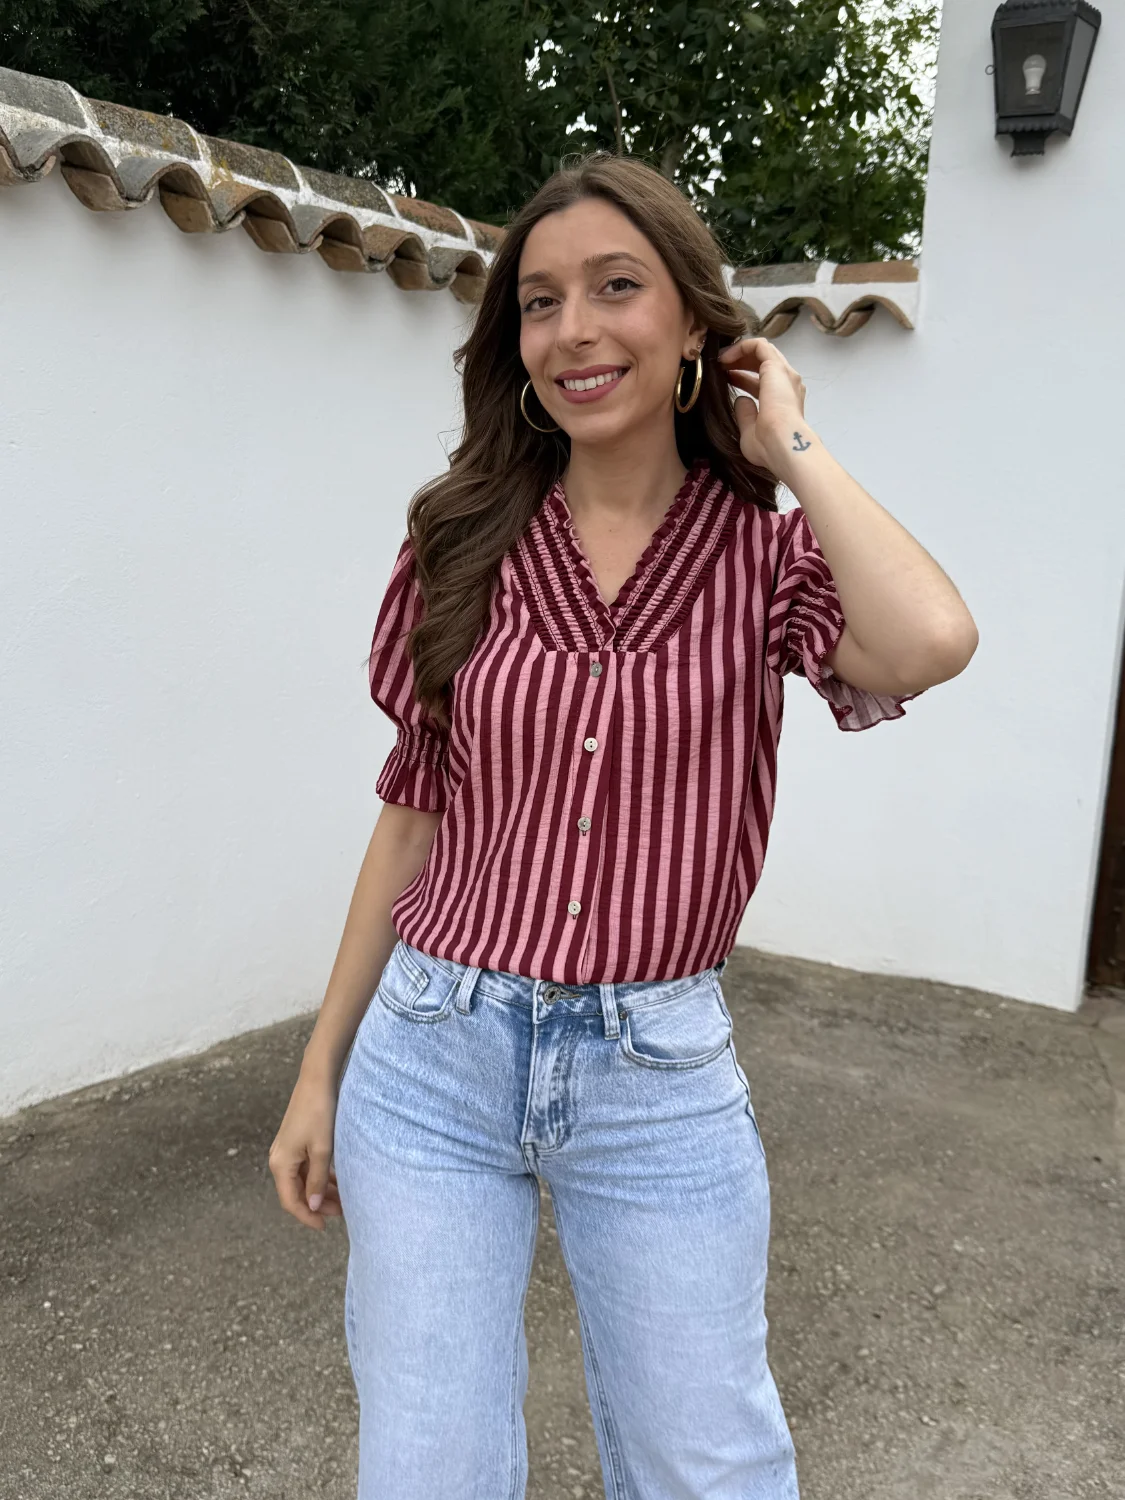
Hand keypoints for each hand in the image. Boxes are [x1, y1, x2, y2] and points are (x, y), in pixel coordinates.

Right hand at [268, 1070, 344, 1231]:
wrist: (317, 1079)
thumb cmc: (320, 1112)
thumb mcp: (322, 1150)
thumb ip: (318, 1180)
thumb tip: (314, 1206)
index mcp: (281, 1164)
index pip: (291, 1201)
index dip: (307, 1216)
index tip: (324, 1227)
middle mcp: (279, 1159)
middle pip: (296, 1192)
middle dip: (318, 1205)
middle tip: (341, 1213)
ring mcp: (287, 1150)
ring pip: (303, 1180)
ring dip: (321, 1191)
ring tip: (343, 1199)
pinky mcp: (296, 1141)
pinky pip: (306, 1166)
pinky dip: (320, 1176)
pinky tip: (338, 1181)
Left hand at [717, 335, 810, 471]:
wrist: (781, 443)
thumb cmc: (768, 445)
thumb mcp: (750, 431)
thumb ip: (745, 414)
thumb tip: (740, 400)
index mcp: (782, 401)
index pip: (762, 381)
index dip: (742, 378)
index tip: (725, 380)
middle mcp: (786, 385)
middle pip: (762, 363)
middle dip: (740, 362)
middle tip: (720, 366)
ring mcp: (784, 374)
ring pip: (762, 351)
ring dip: (740, 352)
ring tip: (720, 359)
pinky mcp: (776, 366)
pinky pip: (759, 345)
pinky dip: (741, 346)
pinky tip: (725, 357)